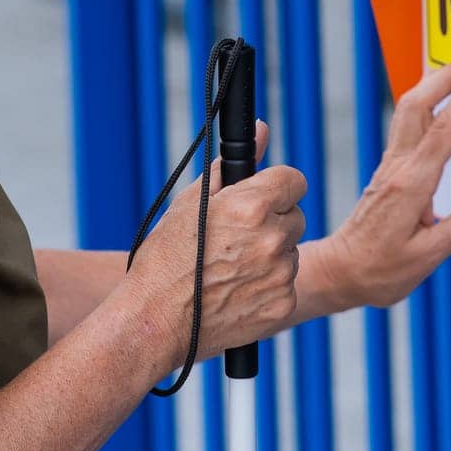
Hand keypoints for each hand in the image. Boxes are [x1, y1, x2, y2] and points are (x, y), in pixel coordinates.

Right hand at [122, 121, 305, 372]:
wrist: (156, 320)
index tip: (262, 198)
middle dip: (273, 222)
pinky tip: (237, 290)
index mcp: (251, 206)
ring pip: (290, 252)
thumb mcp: (192, 202)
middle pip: (295, 217)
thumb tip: (264, 130)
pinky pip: (286, 284)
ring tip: (231, 268)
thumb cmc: (166, 258)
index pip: (294, 180)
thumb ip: (232, 165)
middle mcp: (271, 238)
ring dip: (271, 255)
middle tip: (237, 238)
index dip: (276, 188)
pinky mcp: (282, 304)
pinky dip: (268, 286)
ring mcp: (280, 275)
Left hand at [321, 56, 450, 308]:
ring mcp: (390, 165)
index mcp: (410, 185)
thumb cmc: (379, 270)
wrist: (340, 272)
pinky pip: (406, 123)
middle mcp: (397, 168)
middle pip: (419, 104)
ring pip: (408, 108)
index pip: (443, 131)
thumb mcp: (427, 258)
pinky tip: (438, 98)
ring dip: (435, 82)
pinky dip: (426, 101)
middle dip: (447, 75)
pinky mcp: (388, 170)